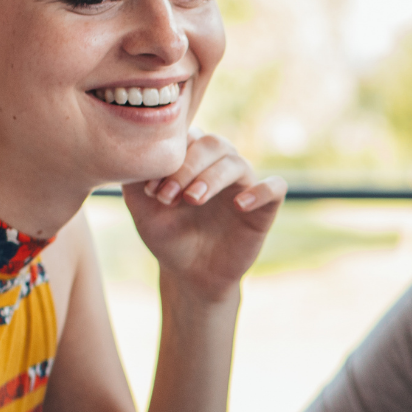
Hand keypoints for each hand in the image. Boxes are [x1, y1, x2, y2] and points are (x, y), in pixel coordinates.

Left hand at [125, 130, 285, 301]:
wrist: (190, 274)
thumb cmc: (168, 236)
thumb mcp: (143, 209)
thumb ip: (136, 180)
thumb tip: (137, 154)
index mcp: (194, 159)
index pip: (188, 136)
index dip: (170, 158)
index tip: (149, 189)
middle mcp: (220, 165)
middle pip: (213, 144)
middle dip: (187, 167)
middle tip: (168, 196)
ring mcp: (244, 184)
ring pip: (236, 162)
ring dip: (212, 177)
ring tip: (193, 200)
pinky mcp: (265, 207)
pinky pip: (276, 187)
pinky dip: (261, 190)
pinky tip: (239, 204)